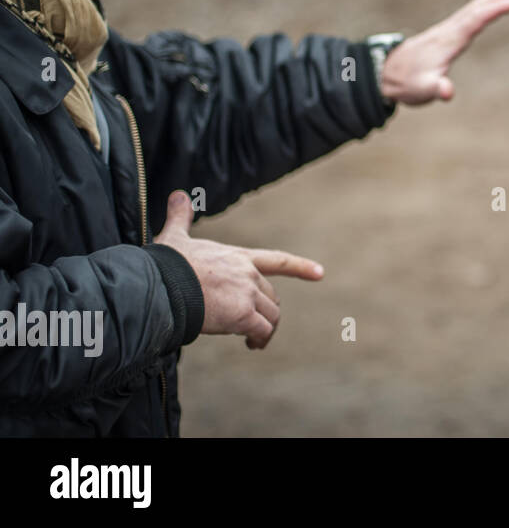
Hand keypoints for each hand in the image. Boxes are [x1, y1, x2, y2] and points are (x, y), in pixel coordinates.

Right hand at [154, 191, 323, 348]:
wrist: (158, 285)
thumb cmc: (165, 264)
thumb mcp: (176, 237)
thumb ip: (180, 218)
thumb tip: (177, 195)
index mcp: (238, 257)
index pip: (276, 260)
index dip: (299, 267)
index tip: (320, 273)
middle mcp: (248, 274)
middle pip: (271, 296)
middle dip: (265, 311)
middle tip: (252, 327)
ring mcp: (247, 294)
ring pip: (270, 316)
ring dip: (264, 330)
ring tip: (253, 342)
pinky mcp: (242, 315)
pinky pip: (261, 330)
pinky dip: (258, 339)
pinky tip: (250, 344)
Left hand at [380, 0, 508, 104]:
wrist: (384, 73)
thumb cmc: (407, 84)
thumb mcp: (422, 90)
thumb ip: (436, 89)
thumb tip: (448, 92)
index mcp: (448, 42)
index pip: (475, 22)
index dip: (495, 11)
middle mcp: (448, 32)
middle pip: (476, 10)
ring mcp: (445, 31)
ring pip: (472, 9)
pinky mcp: (444, 34)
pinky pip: (466, 14)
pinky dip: (479, 5)